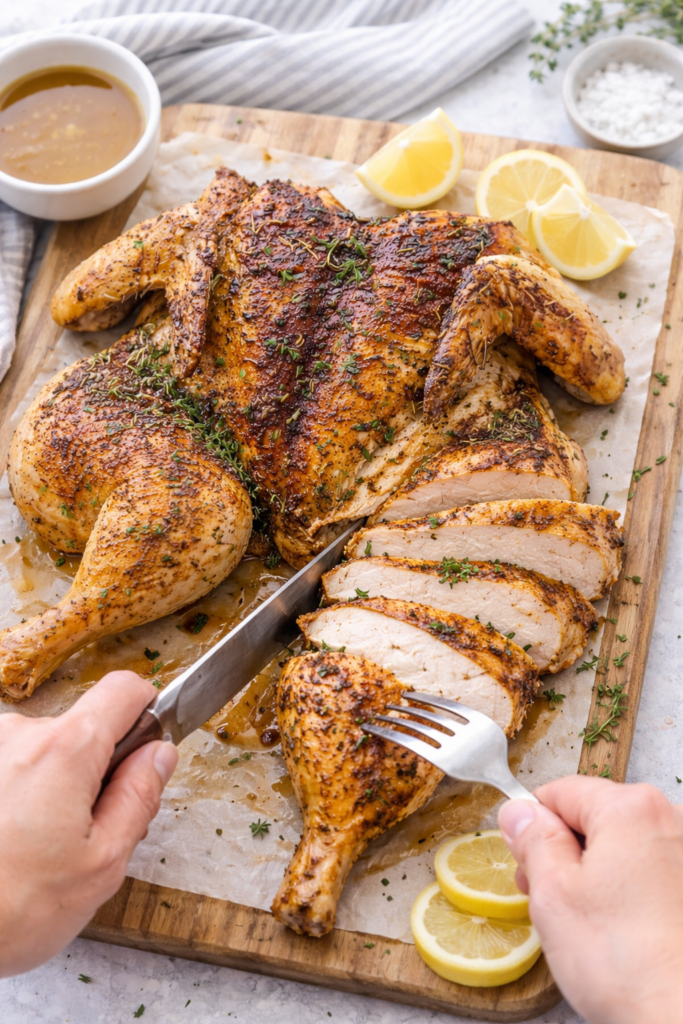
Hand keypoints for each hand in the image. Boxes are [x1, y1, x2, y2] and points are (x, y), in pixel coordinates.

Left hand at [0, 671, 177, 977]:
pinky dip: (22, 793)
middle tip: (92, 832)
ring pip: (47, 751)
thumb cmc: (11, 909)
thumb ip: (139, 798)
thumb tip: (159, 756)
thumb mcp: (103, 862)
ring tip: (42, 848)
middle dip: (99, 769)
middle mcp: (21, 734)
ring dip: (56, 786)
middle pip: (84, 727)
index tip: (147, 749)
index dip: (147, 713)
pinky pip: (14, 766)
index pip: (125, 689)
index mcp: (65, 749)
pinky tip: (13, 843)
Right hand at [499, 777, 682, 1023]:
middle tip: (547, 902)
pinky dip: (630, 895)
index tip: (523, 862)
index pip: (560, 791)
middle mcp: (669, 819)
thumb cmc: (625, 961)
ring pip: (622, 850)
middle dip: (564, 854)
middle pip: (594, 818)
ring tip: (588, 928)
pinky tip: (622, 936)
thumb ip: (532, 841)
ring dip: (597, 878)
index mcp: (630, 808)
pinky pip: (650, 874)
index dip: (531, 826)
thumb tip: (520, 813)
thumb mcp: (553, 894)